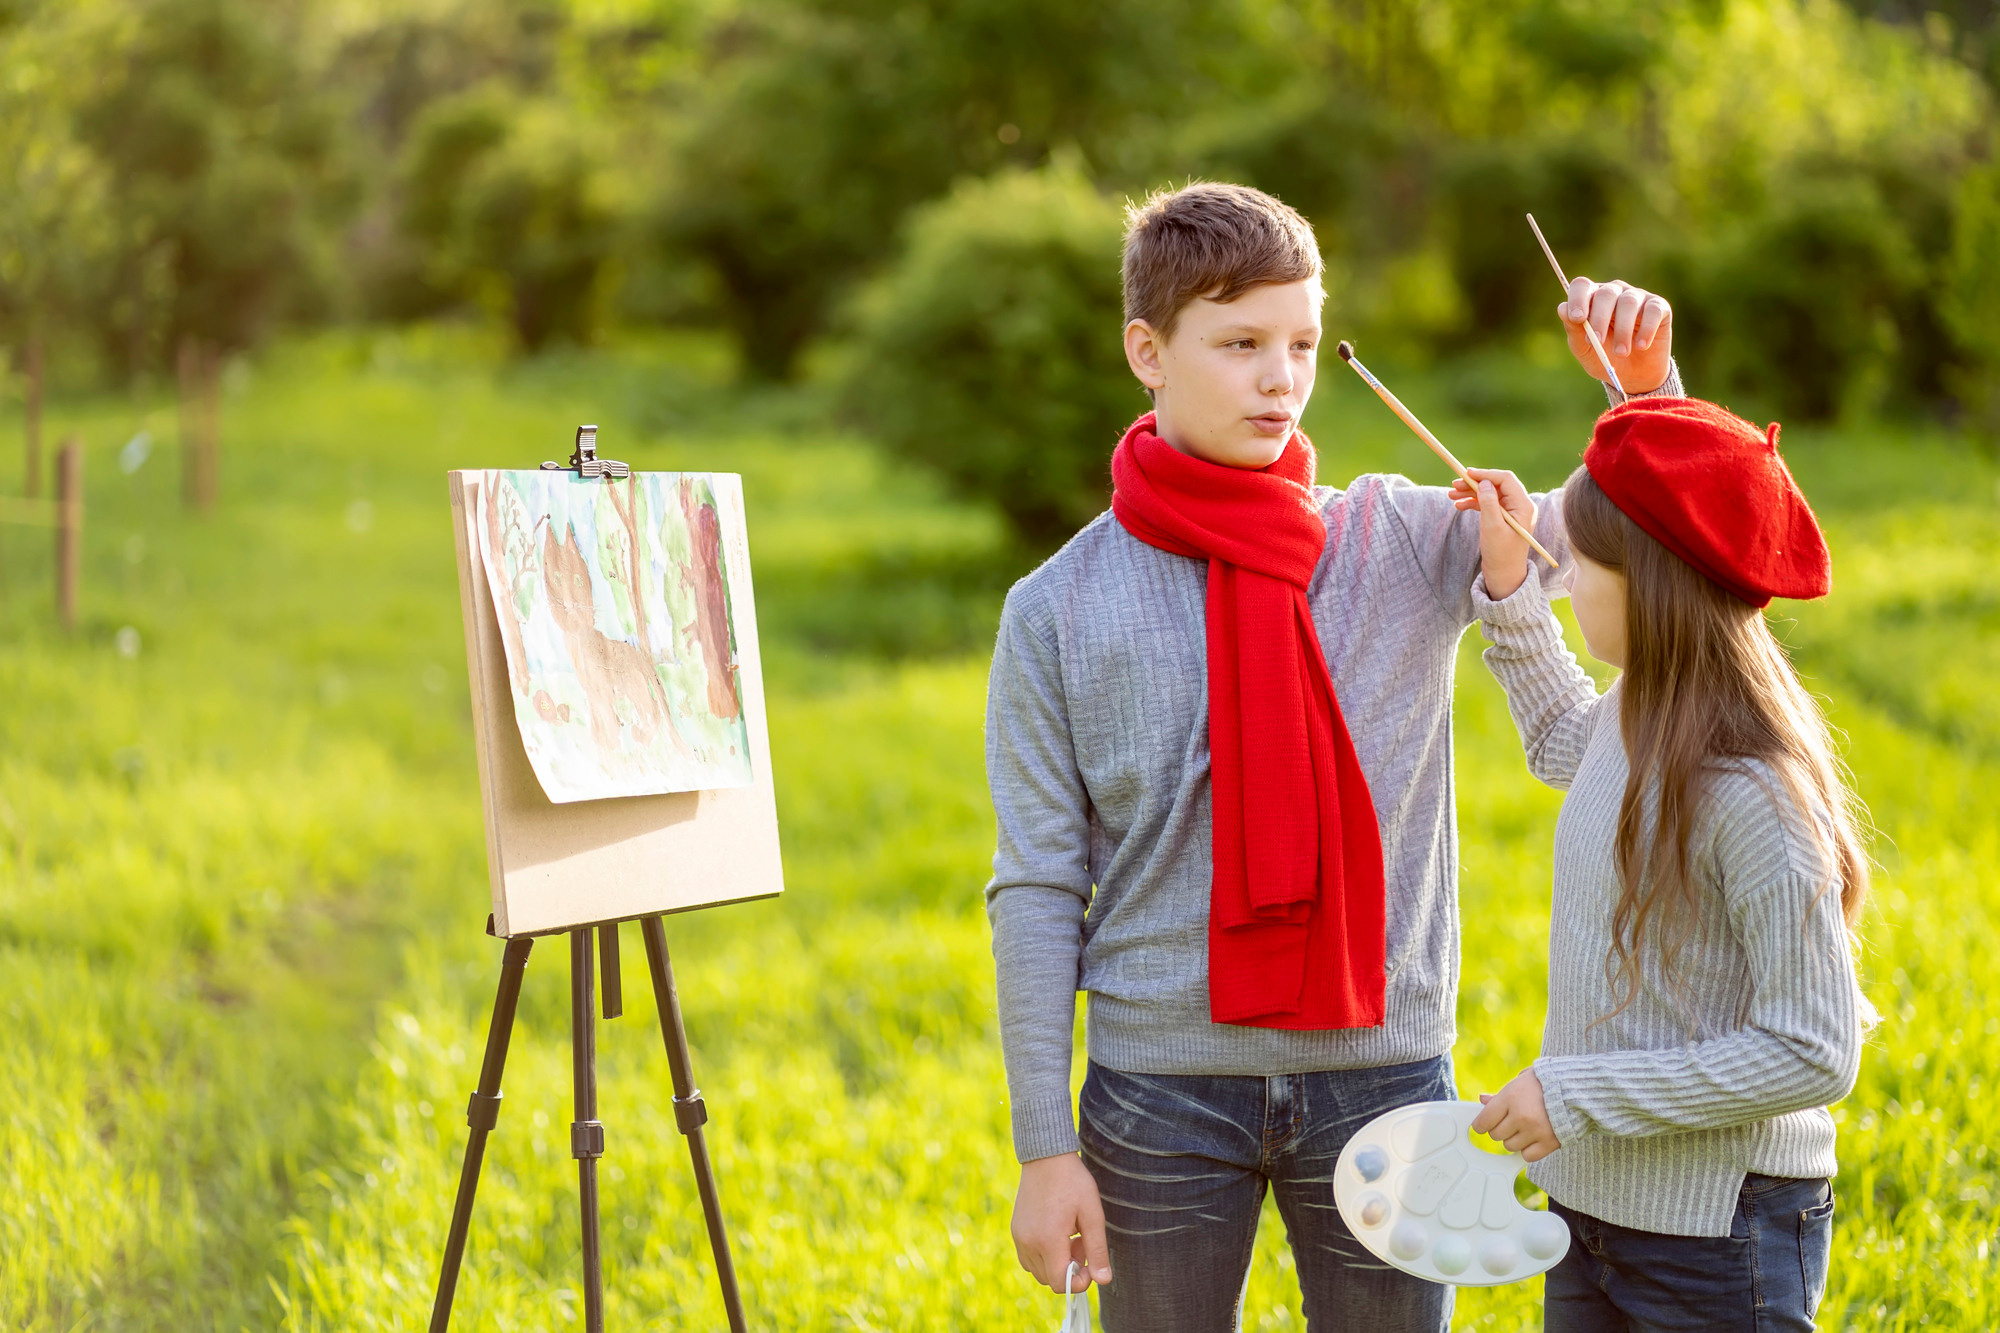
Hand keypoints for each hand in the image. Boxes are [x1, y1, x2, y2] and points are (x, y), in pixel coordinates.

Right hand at [1012, 1153, 1111, 1292]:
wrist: (1046, 1157)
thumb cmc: (1073, 1182)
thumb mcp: (1092, 1215)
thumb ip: (1097, 1250)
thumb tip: (1103, 1279)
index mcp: (1048, 1240)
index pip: (1060, 1283)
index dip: (1078, 1281)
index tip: (1090, 1265)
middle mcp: (1029, 1243)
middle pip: (1049, 1280)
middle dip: (1069, 1270)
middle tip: (1081, 1244)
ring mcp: (1019, 1237)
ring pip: (1038, 1270)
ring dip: (1056, 1263)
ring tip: (1069, 1237)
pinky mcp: (1015, 1230)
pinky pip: (1028, 1258)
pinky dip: (1043, 1255)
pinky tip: (1056, 1233)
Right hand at [1448, 467, 1535, 599]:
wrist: (1504, 575)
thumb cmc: (1501, 554)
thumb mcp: (1492, 527)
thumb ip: (1488, 503)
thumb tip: (1484, 482)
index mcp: (1524, 506)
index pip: (1505, 480)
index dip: (1485, 474)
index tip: (1466, 473)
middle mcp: (1520, 506)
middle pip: (1496, 484)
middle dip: (1475, 483)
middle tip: (1454, 484)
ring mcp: (1512, 512)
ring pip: (1490, 493)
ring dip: (1471, 492)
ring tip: (1451, 495)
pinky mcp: (1503, 518)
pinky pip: (1488, 504)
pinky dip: (1473, 503)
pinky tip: (1459, 505)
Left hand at [1471, 1068, 1560, 1162]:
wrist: (1578, 1090)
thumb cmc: (1547, 1082)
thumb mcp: (1520, 1081)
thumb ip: (1501, 1094)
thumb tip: (1482, 1100)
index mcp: (1510, 1098)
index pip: (1484, 1121)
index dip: (1481, 1124)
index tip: (1484, 1125)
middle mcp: (1520, 1116)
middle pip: (1496, 1135)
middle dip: (1500, 1129)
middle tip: (1510, 1121)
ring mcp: (1535, 1131)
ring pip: (1510, 1147)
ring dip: (1514, 1139)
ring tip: (1525, 1128)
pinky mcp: (1549, 1143)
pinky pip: (1527, 1156)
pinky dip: (1528, 1150)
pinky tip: (1534, 1138)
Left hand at [1559, 277, 1672, 393]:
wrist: (1633, 376)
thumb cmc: (1604, 357)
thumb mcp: (1584, 348)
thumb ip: (1574, 329)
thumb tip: (1562, 308)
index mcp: (1591, 299)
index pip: (1582, 286)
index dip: (1577, 299)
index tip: (1577, 318)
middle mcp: (1614, 292)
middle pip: (1606, 293)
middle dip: (1599, 318)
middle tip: (1597, 340)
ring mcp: (1637, 297)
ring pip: (1628, 302)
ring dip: (1622, 330)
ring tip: (1621, 352)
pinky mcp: (1659, 307)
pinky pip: (1653, 311)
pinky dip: (1646, 329)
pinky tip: (1641, 346)